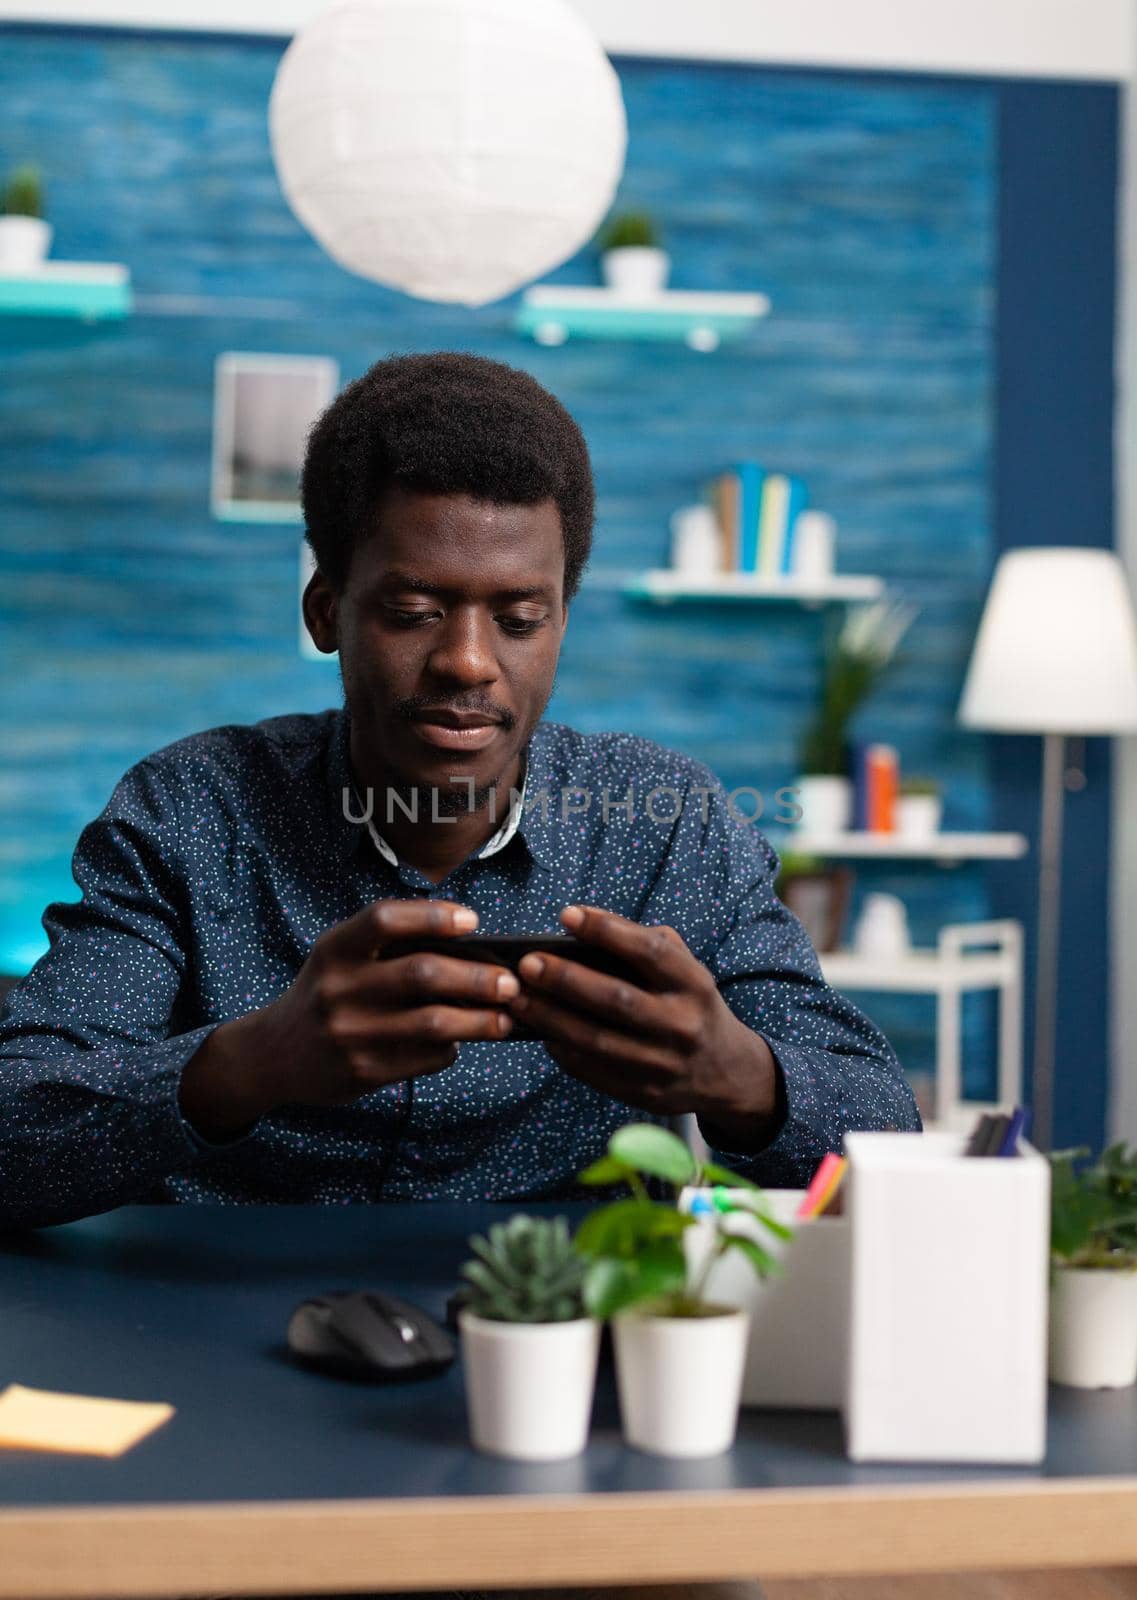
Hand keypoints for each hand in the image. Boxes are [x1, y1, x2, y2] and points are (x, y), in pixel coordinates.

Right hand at [180, 900, 517, 1137]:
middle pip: (423, 974)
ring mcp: (350, 1034)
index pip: (385, 919)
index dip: (433, 916)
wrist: (272, 1055)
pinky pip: (426, 1058)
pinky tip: (461, 1042)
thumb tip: (472, 949)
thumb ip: (389, 949)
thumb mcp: (339, 959)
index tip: (473, 921)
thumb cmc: (326, 994)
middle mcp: (338, 989)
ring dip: (480, 1020)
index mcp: (334, 949)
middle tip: (510, 982)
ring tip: (505, 1018)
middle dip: (477, 978)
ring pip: (434, 1023)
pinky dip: (453, 1048)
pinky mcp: (364, 1072)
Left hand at [508, 905, 781, 1146]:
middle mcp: (682, 1025)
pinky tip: (539, 1030)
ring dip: (551, 1018)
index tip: (567, 915)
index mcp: (694, 985)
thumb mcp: (686, 969)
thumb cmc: (690, 1004)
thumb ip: (645, 945)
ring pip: (596, 1040)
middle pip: (616, 999)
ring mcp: (663, 1064)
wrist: (726, 1071)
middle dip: (566, 979)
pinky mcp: (643, 1093)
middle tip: (528, 963)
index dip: (607, 930)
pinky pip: (593, 1070)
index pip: (649, 951)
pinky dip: (561, 1049)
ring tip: (518, 998)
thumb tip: (583, 931)